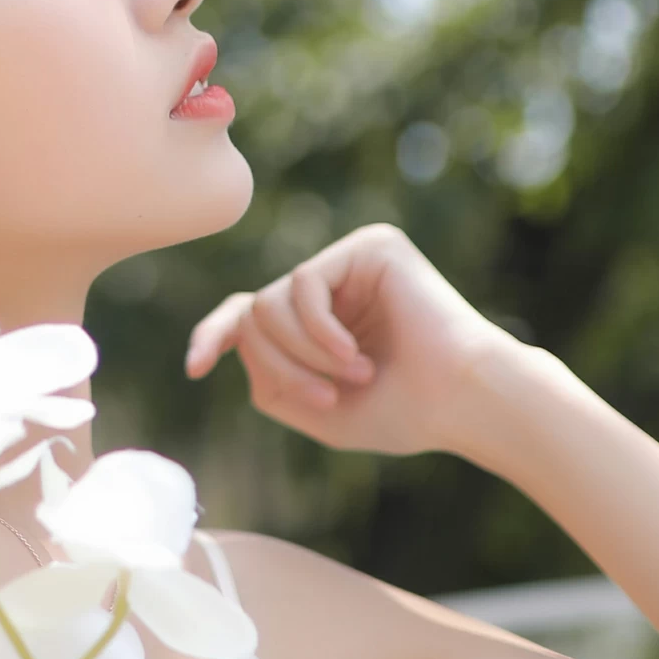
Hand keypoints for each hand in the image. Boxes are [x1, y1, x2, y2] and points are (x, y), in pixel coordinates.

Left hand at [183, 222, 528, 462]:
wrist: (462, 403)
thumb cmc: (402, 412)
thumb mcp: (314, 406)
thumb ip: (267, 375)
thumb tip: (232, 337)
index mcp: (321, 319)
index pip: (247, 314)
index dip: (213, 335)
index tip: (195, 370)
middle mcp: (332, 283)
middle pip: (253, 314)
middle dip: (277, 366)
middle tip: (326, 399)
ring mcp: (350, 261)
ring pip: (269, 302)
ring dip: (301, 356)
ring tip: (353, 378)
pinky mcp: (370, 247)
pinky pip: (302, 285)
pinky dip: (319, 332)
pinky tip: (356, 355)